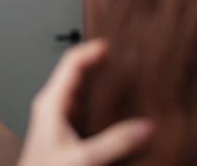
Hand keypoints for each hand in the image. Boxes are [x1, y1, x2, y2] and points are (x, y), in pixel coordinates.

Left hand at [17, 40, 152, 165]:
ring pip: (78, 85)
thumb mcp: (84, 158)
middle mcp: (51, 105)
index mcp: (51, 103)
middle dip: (97, 59)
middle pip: (75, 70)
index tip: (110, 43)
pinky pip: (81, 102)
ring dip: (97, 76)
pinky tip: (111, 100)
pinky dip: (96, 94)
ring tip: (118, 69)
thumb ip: (115, 142)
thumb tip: (145, 126)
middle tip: (120, 52)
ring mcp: (56, 115)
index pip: (71, 64)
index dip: (91, 50)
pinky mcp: (63, 127)